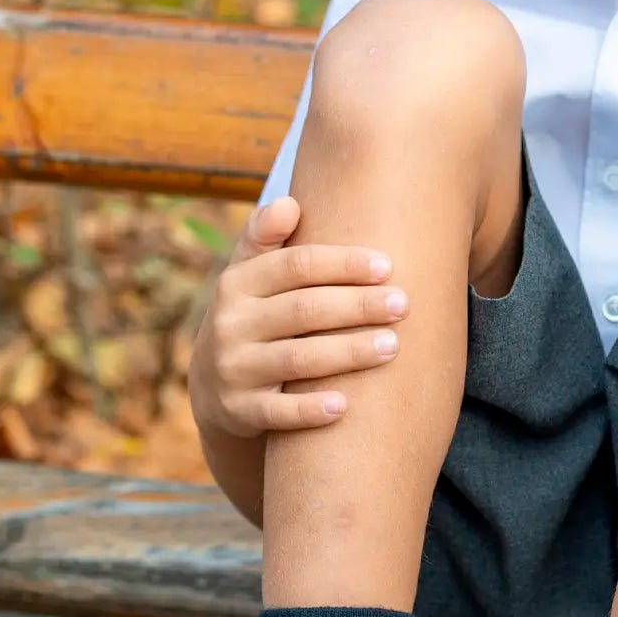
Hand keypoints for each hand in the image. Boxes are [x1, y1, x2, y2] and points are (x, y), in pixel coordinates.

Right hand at [189, 196, 407, 437]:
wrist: (213, 387)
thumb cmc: (253, 316)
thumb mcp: (250, 275)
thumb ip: (267, 237)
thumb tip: (290, 203)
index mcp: (237, 283)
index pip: (295, 265)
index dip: (343, 264)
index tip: (388, 266)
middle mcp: (230, 324)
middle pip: (303, 310)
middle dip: (357, 306)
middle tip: (403, 304)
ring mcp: (234, 369)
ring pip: (297, 359)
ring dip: (348, 353)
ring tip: (393, 346)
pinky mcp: (240, 411)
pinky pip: (278, 412)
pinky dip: (310, 410)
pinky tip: (345, 406)